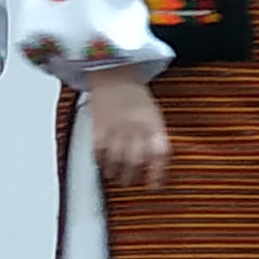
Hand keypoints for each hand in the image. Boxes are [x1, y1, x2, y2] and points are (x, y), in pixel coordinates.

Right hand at [83, 71, 165, 189]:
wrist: (114, 73)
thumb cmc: (136, 96)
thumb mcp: (154, 114)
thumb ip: (155, 136)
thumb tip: (156, 163)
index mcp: (153, 124)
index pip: (159, 154)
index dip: (158, 173)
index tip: (154, 186)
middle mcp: (136, 127)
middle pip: (135, 161)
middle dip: (132, 177)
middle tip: (129, 181)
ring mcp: (116, 127)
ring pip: (116, 160)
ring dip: (115, 173)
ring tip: (115, 176)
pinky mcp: (98, 126)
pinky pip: (98, 151)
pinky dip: (100, 161)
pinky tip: (102, 163)